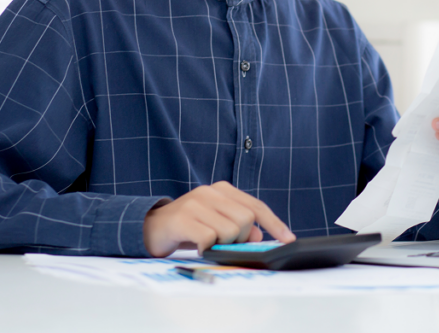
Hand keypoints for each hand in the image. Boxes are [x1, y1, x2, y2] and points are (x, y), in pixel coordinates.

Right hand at [143, 181, 294, 256]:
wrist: (150, 228)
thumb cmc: (189, 228)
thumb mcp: (217, 225)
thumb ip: (239, 227)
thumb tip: (258, 236)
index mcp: (223, 190)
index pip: (256, 205)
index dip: (274, 223)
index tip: (288, 238)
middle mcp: (210, 191)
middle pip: (246, 219)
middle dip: (240, 238)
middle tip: (222, 243)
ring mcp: (196, 202)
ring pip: (230, 230)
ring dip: (222, 244)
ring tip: (207, 243)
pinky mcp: (182, 218)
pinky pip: (209, 238)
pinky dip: (206, 249)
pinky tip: (197, 247)